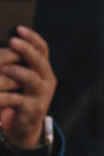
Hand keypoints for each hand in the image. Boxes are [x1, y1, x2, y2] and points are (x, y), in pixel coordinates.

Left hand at [0, 26, 55, 155]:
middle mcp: (47, 80)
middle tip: (13, 41)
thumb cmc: (19, 96)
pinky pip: (18, 99)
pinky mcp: (33, 109)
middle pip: (39, 60)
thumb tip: (4, 46)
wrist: (25, 126)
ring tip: (2, 68)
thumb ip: (17, 64)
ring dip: (15, 71)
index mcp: (44, 69)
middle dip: (26, 49)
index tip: (18, 29)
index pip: (42, 49)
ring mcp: (42, 95)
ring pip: (31, 78)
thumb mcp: (21, 78)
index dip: (32, 38)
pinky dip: (5, 95)